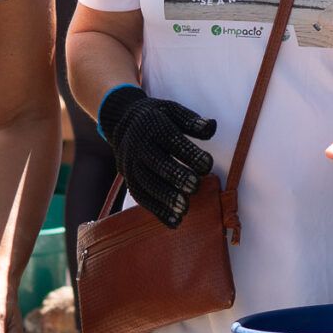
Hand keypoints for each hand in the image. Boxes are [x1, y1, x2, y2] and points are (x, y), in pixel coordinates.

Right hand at [98, 85, 217, 227]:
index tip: (208, 164)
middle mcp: (139, 146)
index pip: (171, 140)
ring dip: (164, 197)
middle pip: (156, 163)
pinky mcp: (130, 180)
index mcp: (153, 127)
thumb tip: (211, 127)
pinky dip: (157, 211)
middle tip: (194, 187)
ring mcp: (131, 165)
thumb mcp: (173, 111)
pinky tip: (175, 222)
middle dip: (175, 176)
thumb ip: (192, 121)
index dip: (189, 153)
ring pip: (146, 183)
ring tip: (184, 209)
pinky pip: (142, 197)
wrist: (122, 121)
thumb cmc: (157, 117)